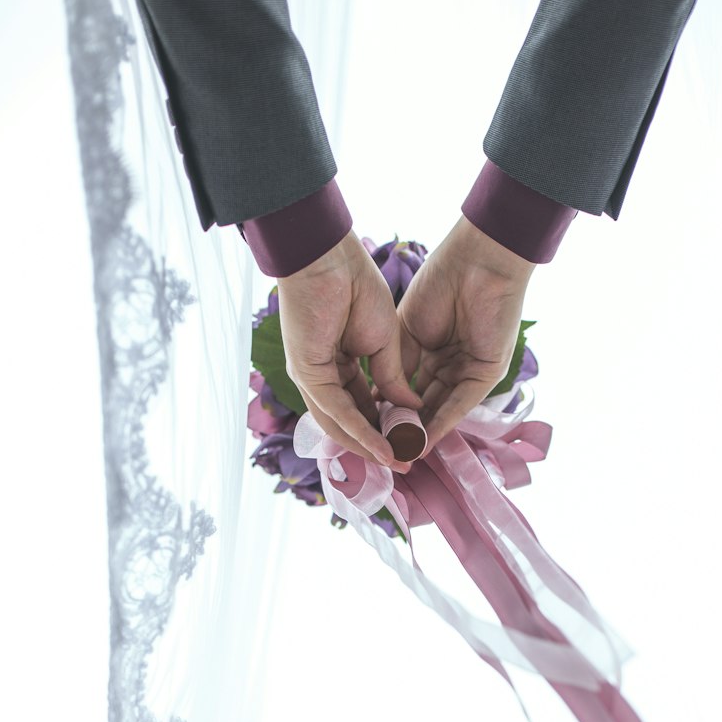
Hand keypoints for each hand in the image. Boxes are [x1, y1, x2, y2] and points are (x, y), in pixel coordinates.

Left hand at [277, 230, 422, 465]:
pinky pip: (338, 411)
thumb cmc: (355, 286)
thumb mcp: (387, 340)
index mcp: (337, 364)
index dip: (386, 425)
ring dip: (370, 447)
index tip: (412, 440)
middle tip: (407, 462)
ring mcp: (312, 377)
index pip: (361, 405)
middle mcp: (321, 375)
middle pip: (349, 421)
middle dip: (379, 445)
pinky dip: (361, 431)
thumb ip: (393, 377)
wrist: (331, 258)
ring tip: (399, 463)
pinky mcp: (309, 373)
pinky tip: (383, 447)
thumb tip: (410, 407)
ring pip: (341, 424)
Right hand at [397, 216, 535, 451]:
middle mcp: (452, 366)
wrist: (473, 261)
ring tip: (397, 456)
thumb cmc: (439, 283)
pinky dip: (441, 423)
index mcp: (432, 353)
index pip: (409, 391)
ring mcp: (469, 371)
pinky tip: (422, 441)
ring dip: (420, 434)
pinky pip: (461, 404)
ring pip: (442, 411)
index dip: (388, 410)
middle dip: (403, 429)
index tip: (365, 430)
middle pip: (425, 406)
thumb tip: (382, 402)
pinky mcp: (487, 374)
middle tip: (380, 452)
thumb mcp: (404, 332)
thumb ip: (396, 368)